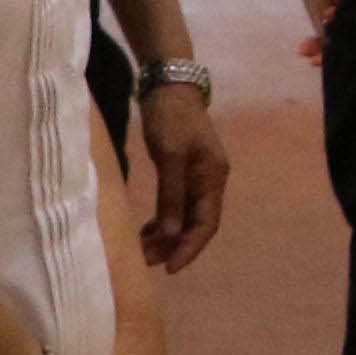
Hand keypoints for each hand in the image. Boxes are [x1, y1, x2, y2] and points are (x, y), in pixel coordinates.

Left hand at [136, 74, 231, 269]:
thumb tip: (171, 235)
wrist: (170, 85)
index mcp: (213, 178)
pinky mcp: (183, 171)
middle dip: (175, 246)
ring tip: (142, 252)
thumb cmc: (170, 118)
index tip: (169, 269)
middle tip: (147, 263)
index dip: (189, 248)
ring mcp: (198, 176)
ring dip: (167, 235)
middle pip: (196, 224)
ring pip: (185, 216)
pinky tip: (147, 230)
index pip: (206, 224)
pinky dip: (163, 220)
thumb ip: (171, 196)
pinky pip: (176, 205)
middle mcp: (210, 181)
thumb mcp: (169, 156)